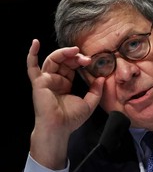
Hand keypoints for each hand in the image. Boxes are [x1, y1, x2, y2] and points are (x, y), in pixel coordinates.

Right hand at [26, 39, 104, 168]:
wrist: (60, 128)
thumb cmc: (72, 118)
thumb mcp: (89, 103)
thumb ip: (96, 91)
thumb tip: (102, 78)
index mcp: (65, 83)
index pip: (71, 66)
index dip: (80, 61)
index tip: (90, 61)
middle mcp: (55, 80)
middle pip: (63, 61)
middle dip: (74, 57)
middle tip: (85, 58)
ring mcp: (46, 80)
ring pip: (52, 60)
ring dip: (63, 53)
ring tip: (74, 50)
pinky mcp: (39, 82)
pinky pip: (32, 67)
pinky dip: (32, 54)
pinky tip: (35, 43)